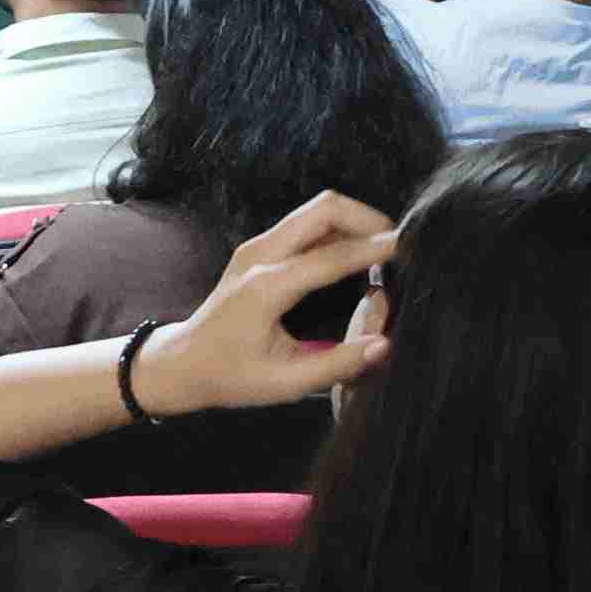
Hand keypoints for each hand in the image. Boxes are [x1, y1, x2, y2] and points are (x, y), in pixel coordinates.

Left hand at [143, 192, 401, 414]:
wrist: (180, 363)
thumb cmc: (229, 376)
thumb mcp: (284, 382)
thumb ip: (336, 364)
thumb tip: (383, 345)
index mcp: (266, 287)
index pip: (332, 256)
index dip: (375, 249)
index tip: (410, 249)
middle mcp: (259, 256)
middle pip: (324, 208)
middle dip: (368, 219)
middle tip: (398, 246)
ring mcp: (256, 247)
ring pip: (316, 210)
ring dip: (354, 221)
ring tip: (383, 251)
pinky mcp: (258, 249)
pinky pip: (305, 224)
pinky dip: (337, 229)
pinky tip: (355, 255)